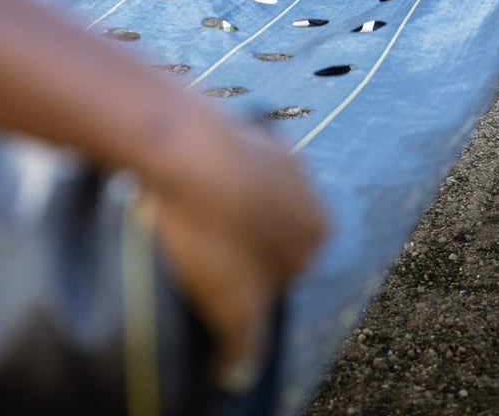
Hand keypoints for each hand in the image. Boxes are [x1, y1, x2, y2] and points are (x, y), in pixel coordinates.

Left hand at [150, 115, 328, 388]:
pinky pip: (230, 165)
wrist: (180, 146)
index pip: (287, 274)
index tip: (215, 286)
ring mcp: (277, 152)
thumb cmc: (212, 226)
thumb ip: (245, 338)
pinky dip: (212, 178)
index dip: (250, 287)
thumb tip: (238, 371)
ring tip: (186, 219)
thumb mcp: (232, 300)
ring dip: (225, 210)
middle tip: (199, 254)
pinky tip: (184, 187)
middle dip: (243, 246)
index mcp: (317, 229)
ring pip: (250, 198)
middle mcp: (307, 188)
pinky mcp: (244, 128)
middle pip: (271, 234)